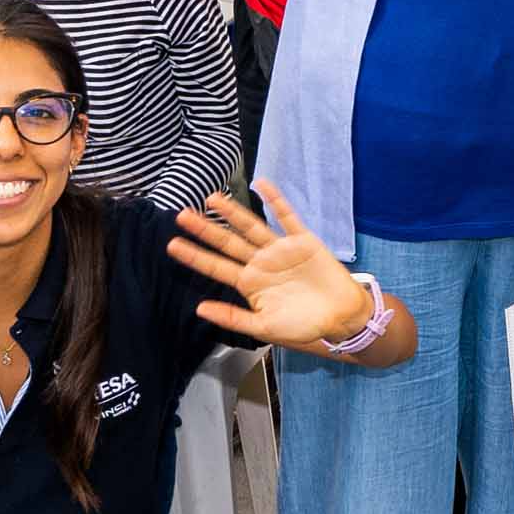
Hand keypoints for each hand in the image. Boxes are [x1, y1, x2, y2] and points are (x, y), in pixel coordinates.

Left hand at [174, 177, 376, 349]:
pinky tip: (263, 185)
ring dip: (233, 213)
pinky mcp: (302, 240)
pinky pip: (287, 217)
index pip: (216, 267)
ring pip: (251, 227)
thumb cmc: (304, 325)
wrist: (341, 317)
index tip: (172, 245)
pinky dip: (276, 201)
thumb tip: (200, 309)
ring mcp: (280, 250)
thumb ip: (233, 318)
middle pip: (228, 243)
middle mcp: (261, 263)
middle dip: (206, 229)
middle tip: (182, 215)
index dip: (195, 256)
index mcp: (250, 283)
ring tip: (212, 198)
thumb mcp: (264, 328)